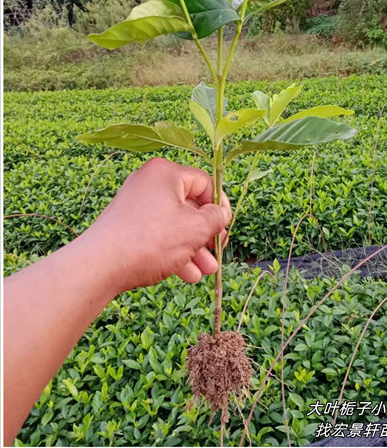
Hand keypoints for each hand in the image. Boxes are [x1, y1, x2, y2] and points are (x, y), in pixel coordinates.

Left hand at [86, 158, 230, 290]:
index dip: (219, 206)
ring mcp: (136, 204)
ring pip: (174, 224)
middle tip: (217, 252)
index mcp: (166, 173)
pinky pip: (158, 234)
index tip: (225, 227)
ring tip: (206, 271)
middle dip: (206, 234)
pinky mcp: (126, 225)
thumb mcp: (195, 229)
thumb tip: (220, 214)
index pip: (204, 182)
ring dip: (193, 248)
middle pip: (189, 206)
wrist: (100, 265)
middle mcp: (149, 183)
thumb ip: (215, 218)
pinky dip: (173, 251)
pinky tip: (187, 275)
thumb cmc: (151, 240)